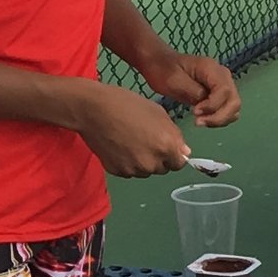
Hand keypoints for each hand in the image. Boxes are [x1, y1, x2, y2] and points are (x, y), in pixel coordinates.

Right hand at [77, 84, 192, 178]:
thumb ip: (174, 135)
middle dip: (159, 158)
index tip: (166, 146)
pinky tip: (120, 146)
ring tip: (131, 141)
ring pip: (145, 171)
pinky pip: (129, 171)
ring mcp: (134, 170)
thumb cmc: (126, 104)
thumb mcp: (158, 112)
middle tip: (146, 140)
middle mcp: (152, 163)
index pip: (180, 164)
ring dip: (143, 161)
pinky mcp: (118, 172)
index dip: (174, 154)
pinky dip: (128, 163)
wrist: (93, 109)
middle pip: (162, 169)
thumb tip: (183, 152)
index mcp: (166, 146)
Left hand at [152, 50, 241, 127]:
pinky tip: (202, 120)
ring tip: (199, 122)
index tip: (195, 112)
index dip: (213, 105)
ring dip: (219, 119)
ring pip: (233, 108)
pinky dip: (218, 119)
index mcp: (212, 68)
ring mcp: (223, 85)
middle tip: (198, 122)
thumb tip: (206, 104)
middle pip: (234, 101)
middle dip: (219, 116)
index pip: (225, 91)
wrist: (160, 65)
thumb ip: (193, 91)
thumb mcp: (175, 80)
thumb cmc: (164, 70)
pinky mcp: (219, 94)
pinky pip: (227, 110)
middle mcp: (222, 76)